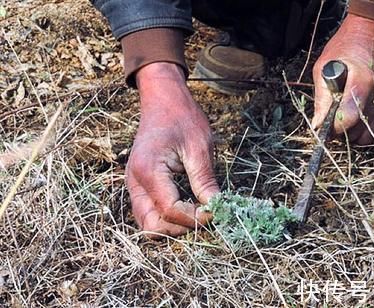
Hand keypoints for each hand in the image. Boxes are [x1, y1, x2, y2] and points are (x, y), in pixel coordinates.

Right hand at [127, 62, 218, 237]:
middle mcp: (135, 182)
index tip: (217, 212)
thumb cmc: (181, 117)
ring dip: (173, 226)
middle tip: (206, 216)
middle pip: (153, 225)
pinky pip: (149, 212)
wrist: (162, 99)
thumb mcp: (199, 147)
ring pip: (148, 223)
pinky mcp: (139, 185)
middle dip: (181, 228)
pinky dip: (167, 217)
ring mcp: (134, 185)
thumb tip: (216, 209)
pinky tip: (188, 207)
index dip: (196, 218)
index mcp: (148, 170)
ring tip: (198, 213)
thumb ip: (205, 181)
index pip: (170, 211)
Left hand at [311, 14, 373, 144]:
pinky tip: (357, 121)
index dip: (333, 127)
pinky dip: (368, 131)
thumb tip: (317, 124)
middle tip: (331, 120)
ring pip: (369, 135)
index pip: (348, 118)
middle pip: (358, 131)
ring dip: (354, 134)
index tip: (324, 125)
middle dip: (341, 132)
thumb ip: (322, 97)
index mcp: (362, 82)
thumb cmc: (347, 45)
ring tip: (344, 119)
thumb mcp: (325, 65)